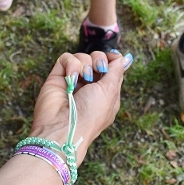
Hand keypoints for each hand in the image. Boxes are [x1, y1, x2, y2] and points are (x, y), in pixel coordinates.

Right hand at [29, 50, 130, 165]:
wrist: (63, 127)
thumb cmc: (90, 114)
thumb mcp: (110, 92)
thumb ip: (116, 71)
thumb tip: (126, 58)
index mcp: (105, 92)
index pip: (111, 67)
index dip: (112, 59)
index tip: (114, 57)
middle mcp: (89, 85)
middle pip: (97, 58)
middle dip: (99, 60)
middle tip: (99, 69)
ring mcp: (73, 80)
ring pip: (81, 56)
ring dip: (85, 64)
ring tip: (83, 79)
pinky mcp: (58, 77)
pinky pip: (66, 58)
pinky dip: (71, 64)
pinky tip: (71, 78)